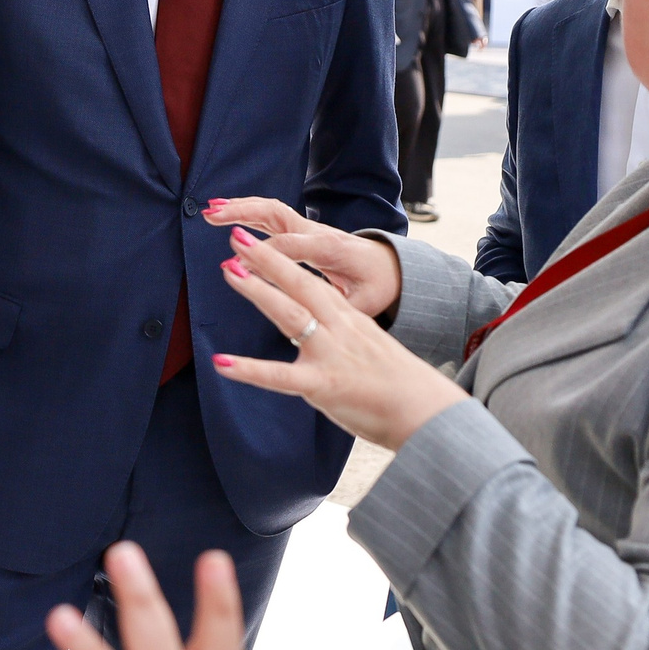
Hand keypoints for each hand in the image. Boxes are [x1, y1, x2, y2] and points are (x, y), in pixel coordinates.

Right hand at [200, 197, 401, 317]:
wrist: (389, 265)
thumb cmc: (376, 286)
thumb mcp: (365, 302)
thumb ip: (342, 309)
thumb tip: (320, 321)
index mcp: (330, 249)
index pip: (290, 246)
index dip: (263, 255)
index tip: (235, 266)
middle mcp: (317, 232)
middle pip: (276, 215)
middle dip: (244, 213)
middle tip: (215, 217)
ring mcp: (308, 227)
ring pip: (270, 210)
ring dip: (239, 207)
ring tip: (210, 210)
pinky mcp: (301, 229)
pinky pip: (270, 215)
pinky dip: (246, 211)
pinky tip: (222, 212)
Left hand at [213, 227, 468, 450]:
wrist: (426, 410)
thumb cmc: (401, 386)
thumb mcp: (371, 348)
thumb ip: (344, 339)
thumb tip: (324, 340)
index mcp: (349, 318)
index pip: (311, 282)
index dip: (283, 261)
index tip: (257, 244)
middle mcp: (338, 327)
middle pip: (299, 283)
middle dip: (267, 258)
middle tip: (237, 239)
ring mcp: (330, 352)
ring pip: (289, 313)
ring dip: (257, 290)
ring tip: (229, 271)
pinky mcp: (324, 383)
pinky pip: (279, 375)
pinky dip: (249, 369)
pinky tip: (221, 363)